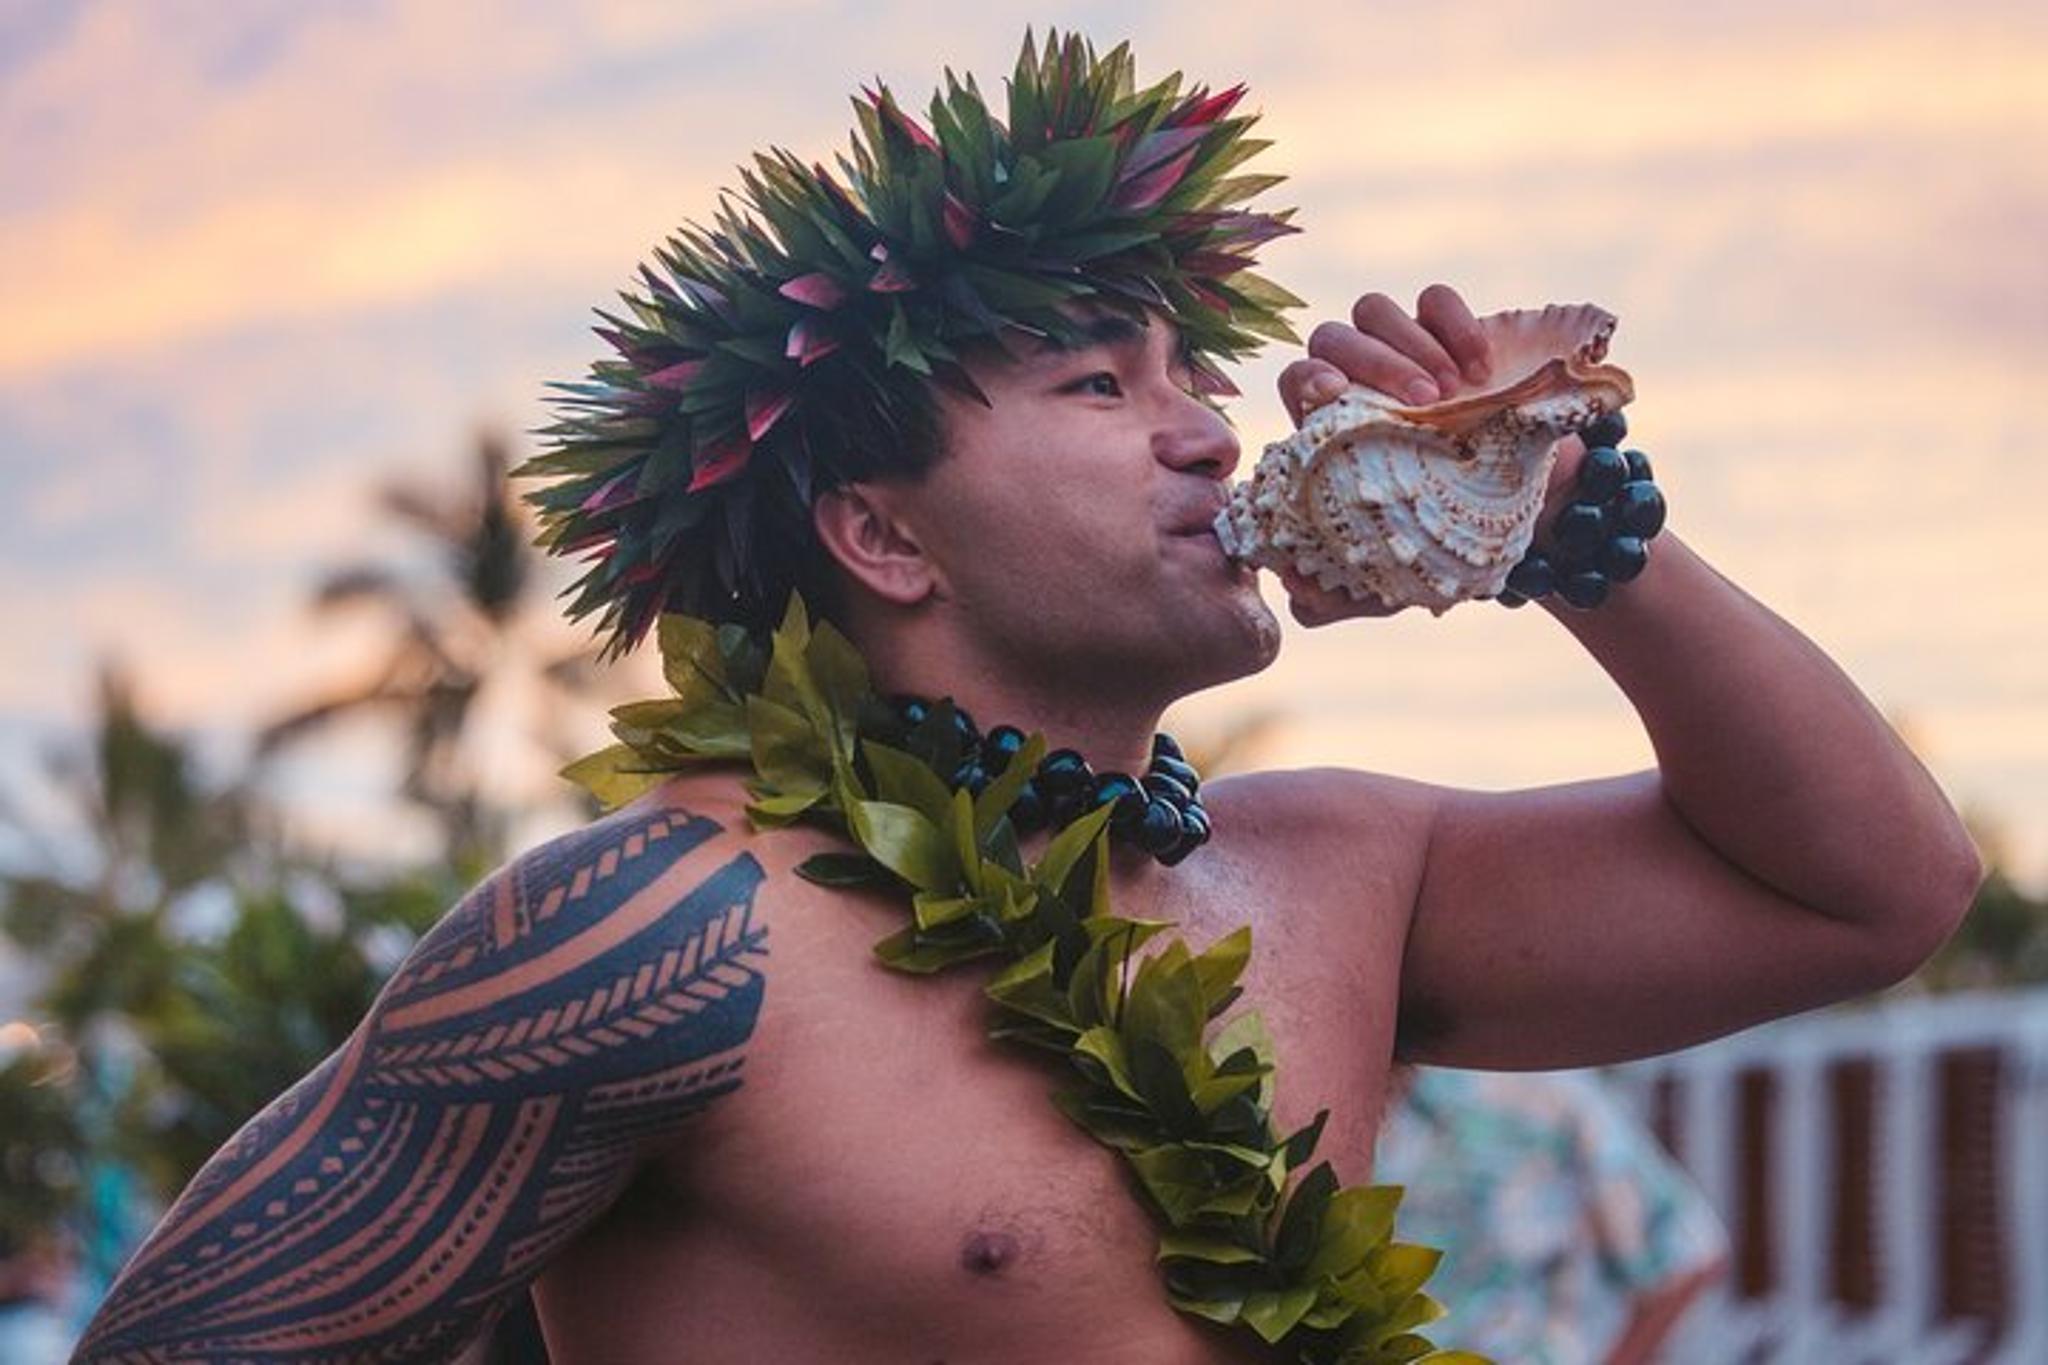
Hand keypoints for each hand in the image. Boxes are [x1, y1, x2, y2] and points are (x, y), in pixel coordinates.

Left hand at [1271, 285, 1588, 617]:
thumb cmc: (1445, 543)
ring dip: (1410, 343)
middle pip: (1330, 338)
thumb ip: (1339, 594)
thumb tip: (1296, 597)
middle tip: (1424, 403)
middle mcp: (1360, 381)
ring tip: (1452, 392)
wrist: (1527, 514)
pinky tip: (1481, 365)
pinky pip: (1434, 299)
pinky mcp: (1454, 331)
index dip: (1306, 380)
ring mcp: (1406, 351)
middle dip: (1372, 362)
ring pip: (1373, 312)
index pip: (1297, 381)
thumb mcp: (1393, 580)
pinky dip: (1452, 321)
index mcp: (1332, 429)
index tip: (1336, 396)